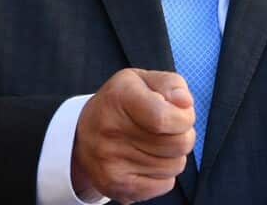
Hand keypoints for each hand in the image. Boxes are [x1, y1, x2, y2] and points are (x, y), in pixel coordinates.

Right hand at [72, 68, 195, 203]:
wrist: (82, 135)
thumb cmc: (120, 104)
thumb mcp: (142, 80)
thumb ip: (170, 84)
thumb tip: (185, 103)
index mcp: (120, 98)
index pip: (165, 118)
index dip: (184, 118)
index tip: (180, 114)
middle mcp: (111, 131)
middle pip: (178, 144)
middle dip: (183, 134)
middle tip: (168, 129)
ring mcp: (112, 162)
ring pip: (175, 166)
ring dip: (172, 155)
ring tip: (154, 144)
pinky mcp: (117, 186)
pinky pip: (165, 185)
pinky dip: (163, 174)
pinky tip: (147, 160)